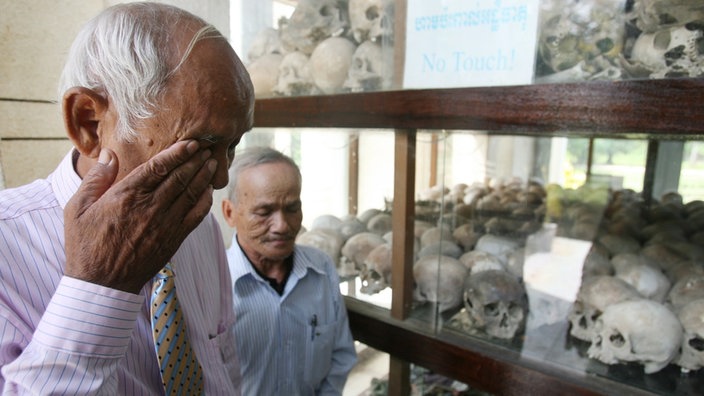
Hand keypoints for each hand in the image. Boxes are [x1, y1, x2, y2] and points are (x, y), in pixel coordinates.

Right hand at [64, 140, 216, 292]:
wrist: (101, 284)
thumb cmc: (86, 245)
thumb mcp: (78, 208)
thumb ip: (96, 179)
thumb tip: (109, 153)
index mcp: (126, 195)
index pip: (159, 167)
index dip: (178, 153)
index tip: (192, 143)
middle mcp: (149, 207)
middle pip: (180, 176)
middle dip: (196, 160)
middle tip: (209, 147)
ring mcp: (164, 224)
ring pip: (191, 193)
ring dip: (204, 176)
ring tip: (213, 163)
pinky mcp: (174, 240)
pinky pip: (196, 216)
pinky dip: (205, 201)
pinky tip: (209, 191)